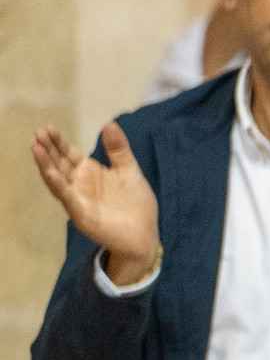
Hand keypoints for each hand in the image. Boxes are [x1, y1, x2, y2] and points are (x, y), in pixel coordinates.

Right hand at [30, 122, 160, 279]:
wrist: (144, 236)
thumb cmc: (136, 205)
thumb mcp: (129, 171)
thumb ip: (119, 150)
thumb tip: (109, 123)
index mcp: (90, 172)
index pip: (68, 153)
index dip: (58, 141)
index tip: (48, 127)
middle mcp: (79, 184)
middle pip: (59, 163)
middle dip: (48, 148)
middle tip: (38, 132)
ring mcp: (78, 199)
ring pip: (57, 179)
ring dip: (46, 164)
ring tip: (36, 147)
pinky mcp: (81, 214)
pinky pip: (67, 197)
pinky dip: (58, 185)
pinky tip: (50, 172)